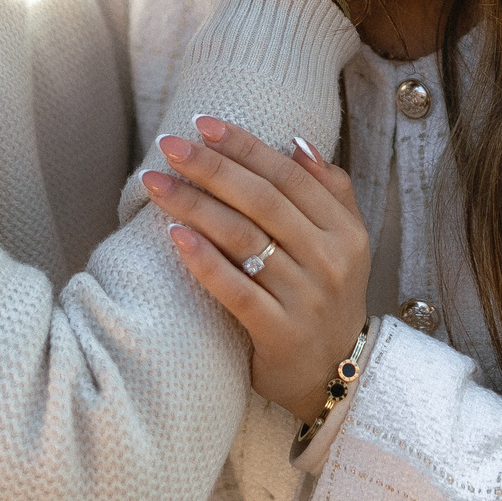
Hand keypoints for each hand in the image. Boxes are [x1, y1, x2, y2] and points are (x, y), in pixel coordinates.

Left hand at [145, 116, 367, 422]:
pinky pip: (235, 290)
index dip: (245, 146)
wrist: (337, 375)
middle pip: (262, 201)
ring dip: (196, 205)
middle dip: (212, 167)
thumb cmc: (327, 295)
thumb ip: (329, 191)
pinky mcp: (278, 332)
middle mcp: (328, 260)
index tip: (203, 125)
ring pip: (243, 239)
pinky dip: (204, 260)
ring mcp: (304, 298)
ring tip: (156, 183)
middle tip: (169, 144)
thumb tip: (297, 142)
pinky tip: (174, 235)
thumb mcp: (345, 243)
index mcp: (343, 231)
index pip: (288, 176)